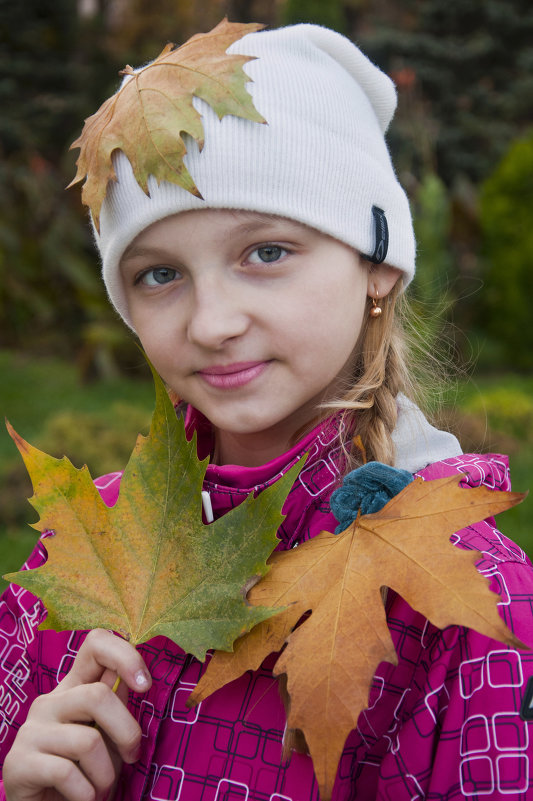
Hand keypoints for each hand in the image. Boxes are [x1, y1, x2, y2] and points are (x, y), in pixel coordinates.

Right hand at [3, 629, 151, 800]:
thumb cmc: (85, 772)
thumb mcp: (106, 735)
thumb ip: (115, 705)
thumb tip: (134, 679)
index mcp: (74, 687)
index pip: (95, 644)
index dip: (125, 656)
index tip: (145, 686)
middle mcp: (50, 702)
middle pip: (97, 696)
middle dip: (127, 732)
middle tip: (132, 757)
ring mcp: (31, 730)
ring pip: (87, 741)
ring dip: (106, 775)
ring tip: (100, 788)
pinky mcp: (18, 762)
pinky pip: (65, 773)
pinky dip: (85, 794)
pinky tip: (82, 798)